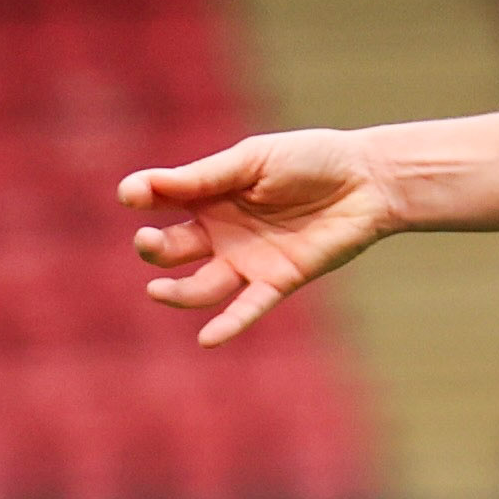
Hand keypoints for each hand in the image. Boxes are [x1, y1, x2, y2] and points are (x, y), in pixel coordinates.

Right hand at [119, 130, 399, 345]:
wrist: (365, 181)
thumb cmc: (310, 160)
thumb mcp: (253, 160)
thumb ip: (205, 176)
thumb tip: (147, 184)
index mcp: (210, 194)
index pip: (163, 200)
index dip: (143, 197)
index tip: (132, 195)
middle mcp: (221, 231)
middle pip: (173, 248)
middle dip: (154, 247)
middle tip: (148, 241)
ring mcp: (247, 259)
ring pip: (201, 287)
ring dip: (176, 293)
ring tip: (157, 290)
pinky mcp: (277, 281)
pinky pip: (248, 308)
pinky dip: (229, 325)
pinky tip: (207, 339)